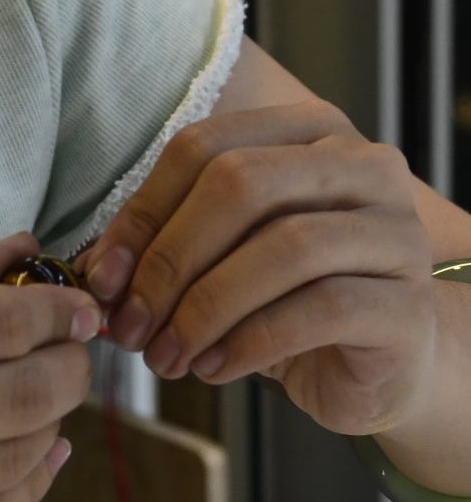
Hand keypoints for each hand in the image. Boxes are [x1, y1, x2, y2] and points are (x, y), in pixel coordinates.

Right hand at [0, 233, 98, 501]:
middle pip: (19, 393)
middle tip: (77, 354)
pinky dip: (26, 485)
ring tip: (52, 400)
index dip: (58, 315)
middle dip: (69, 368)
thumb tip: (20, 251)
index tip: (78, 309)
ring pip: (10, 460)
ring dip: (51, 424)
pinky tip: (34, 456)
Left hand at [78, 105, 435, 436]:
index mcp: (309, 134)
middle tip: (129, 326)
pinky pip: (319, 310)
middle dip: (169, 261)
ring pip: (283, 248)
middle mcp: (363, 167)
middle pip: (242, 185)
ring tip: (165, 356)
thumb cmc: (292, 305)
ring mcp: (395, 232)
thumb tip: (95, 271)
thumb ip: (169, 248)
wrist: (386, 367)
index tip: (101, 278)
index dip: (142, 214)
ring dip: (204, 309)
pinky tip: (214, 368)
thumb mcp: (225, 262)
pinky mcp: (407, 305)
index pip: (204, 147)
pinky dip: (250, 342)